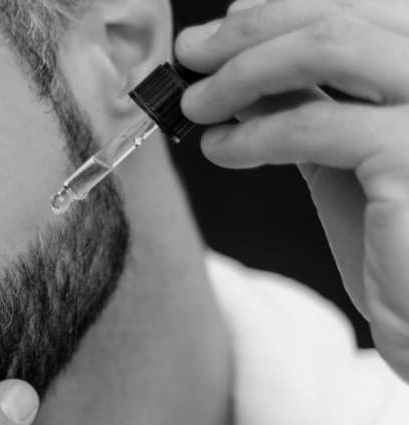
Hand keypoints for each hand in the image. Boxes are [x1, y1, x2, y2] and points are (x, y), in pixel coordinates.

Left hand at [176, 0, 408, 382]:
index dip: (285, 8)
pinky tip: (221, 149)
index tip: (228, 23)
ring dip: (243, 70)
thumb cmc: (401, 245)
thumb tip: (248, 64)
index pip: (363, 8)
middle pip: (342, 15)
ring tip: (195, 104)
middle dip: (250, 30)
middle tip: (192, 53)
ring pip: (328, 47)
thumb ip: (315, 104)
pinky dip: (252, 133)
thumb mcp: (351, 156)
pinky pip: (313, 124)